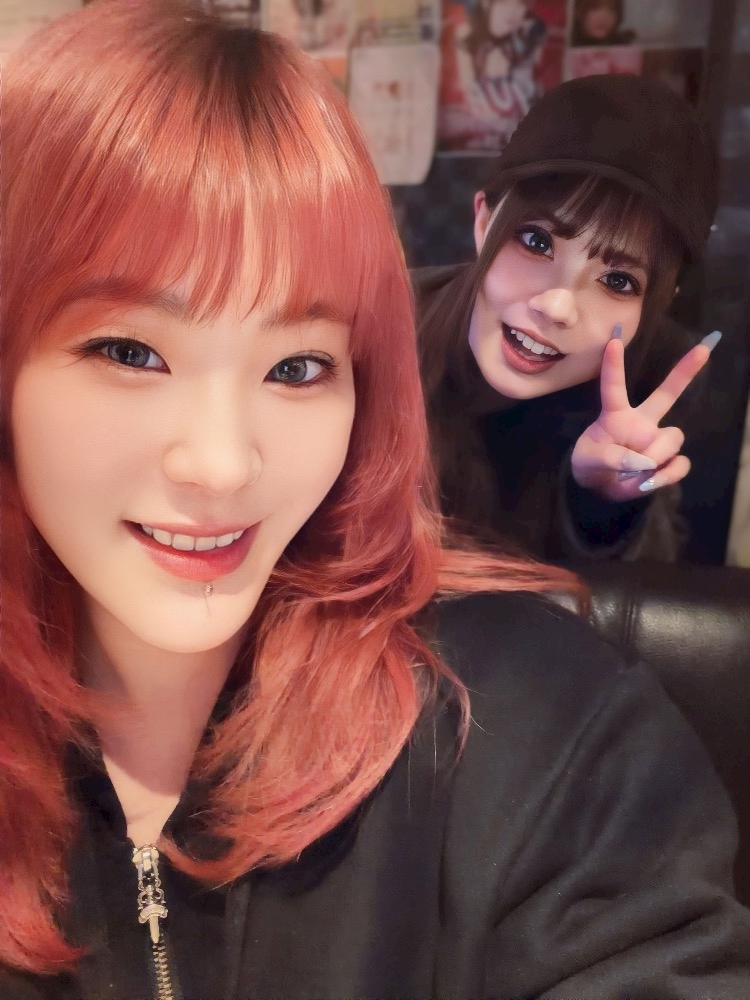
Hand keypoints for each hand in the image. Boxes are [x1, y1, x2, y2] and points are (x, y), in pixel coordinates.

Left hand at [570, 334, 714, 501]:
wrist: (600, 490)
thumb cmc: (590, 466)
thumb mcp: (587, 461)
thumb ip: (610, 457)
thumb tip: (640, 461)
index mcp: (616, 415)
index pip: (614, 387)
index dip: (613, 365)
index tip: (613, 340)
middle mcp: (641, 422)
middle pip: (667, 393)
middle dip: (685, 371)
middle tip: (704, 348)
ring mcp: (656, 439)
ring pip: (672, 438)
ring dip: (655, 457)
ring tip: (635, 472)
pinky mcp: (668, 460)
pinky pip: (680, 463)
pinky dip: (667, 475)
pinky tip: (650, 480)